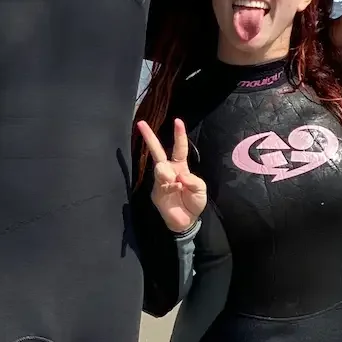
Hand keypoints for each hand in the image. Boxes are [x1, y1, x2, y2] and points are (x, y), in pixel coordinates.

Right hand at [136, 119, 207, 233]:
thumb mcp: (200, 189)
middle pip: (157, 151)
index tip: (177, 121)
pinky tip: (176, 190)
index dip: (179, 135)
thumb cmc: (194, 202)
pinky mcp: (156, 192)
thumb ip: (193, 180)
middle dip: (149, 137)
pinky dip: (171, 186)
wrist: (186, 220)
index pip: (179, 148)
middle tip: (141, 123)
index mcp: (180, 166)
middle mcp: (169, 170)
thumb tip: (179, 175)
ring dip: (167, 173)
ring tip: (175, 182)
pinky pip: (162, 184)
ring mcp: (161, 181)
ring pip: (159, 168)